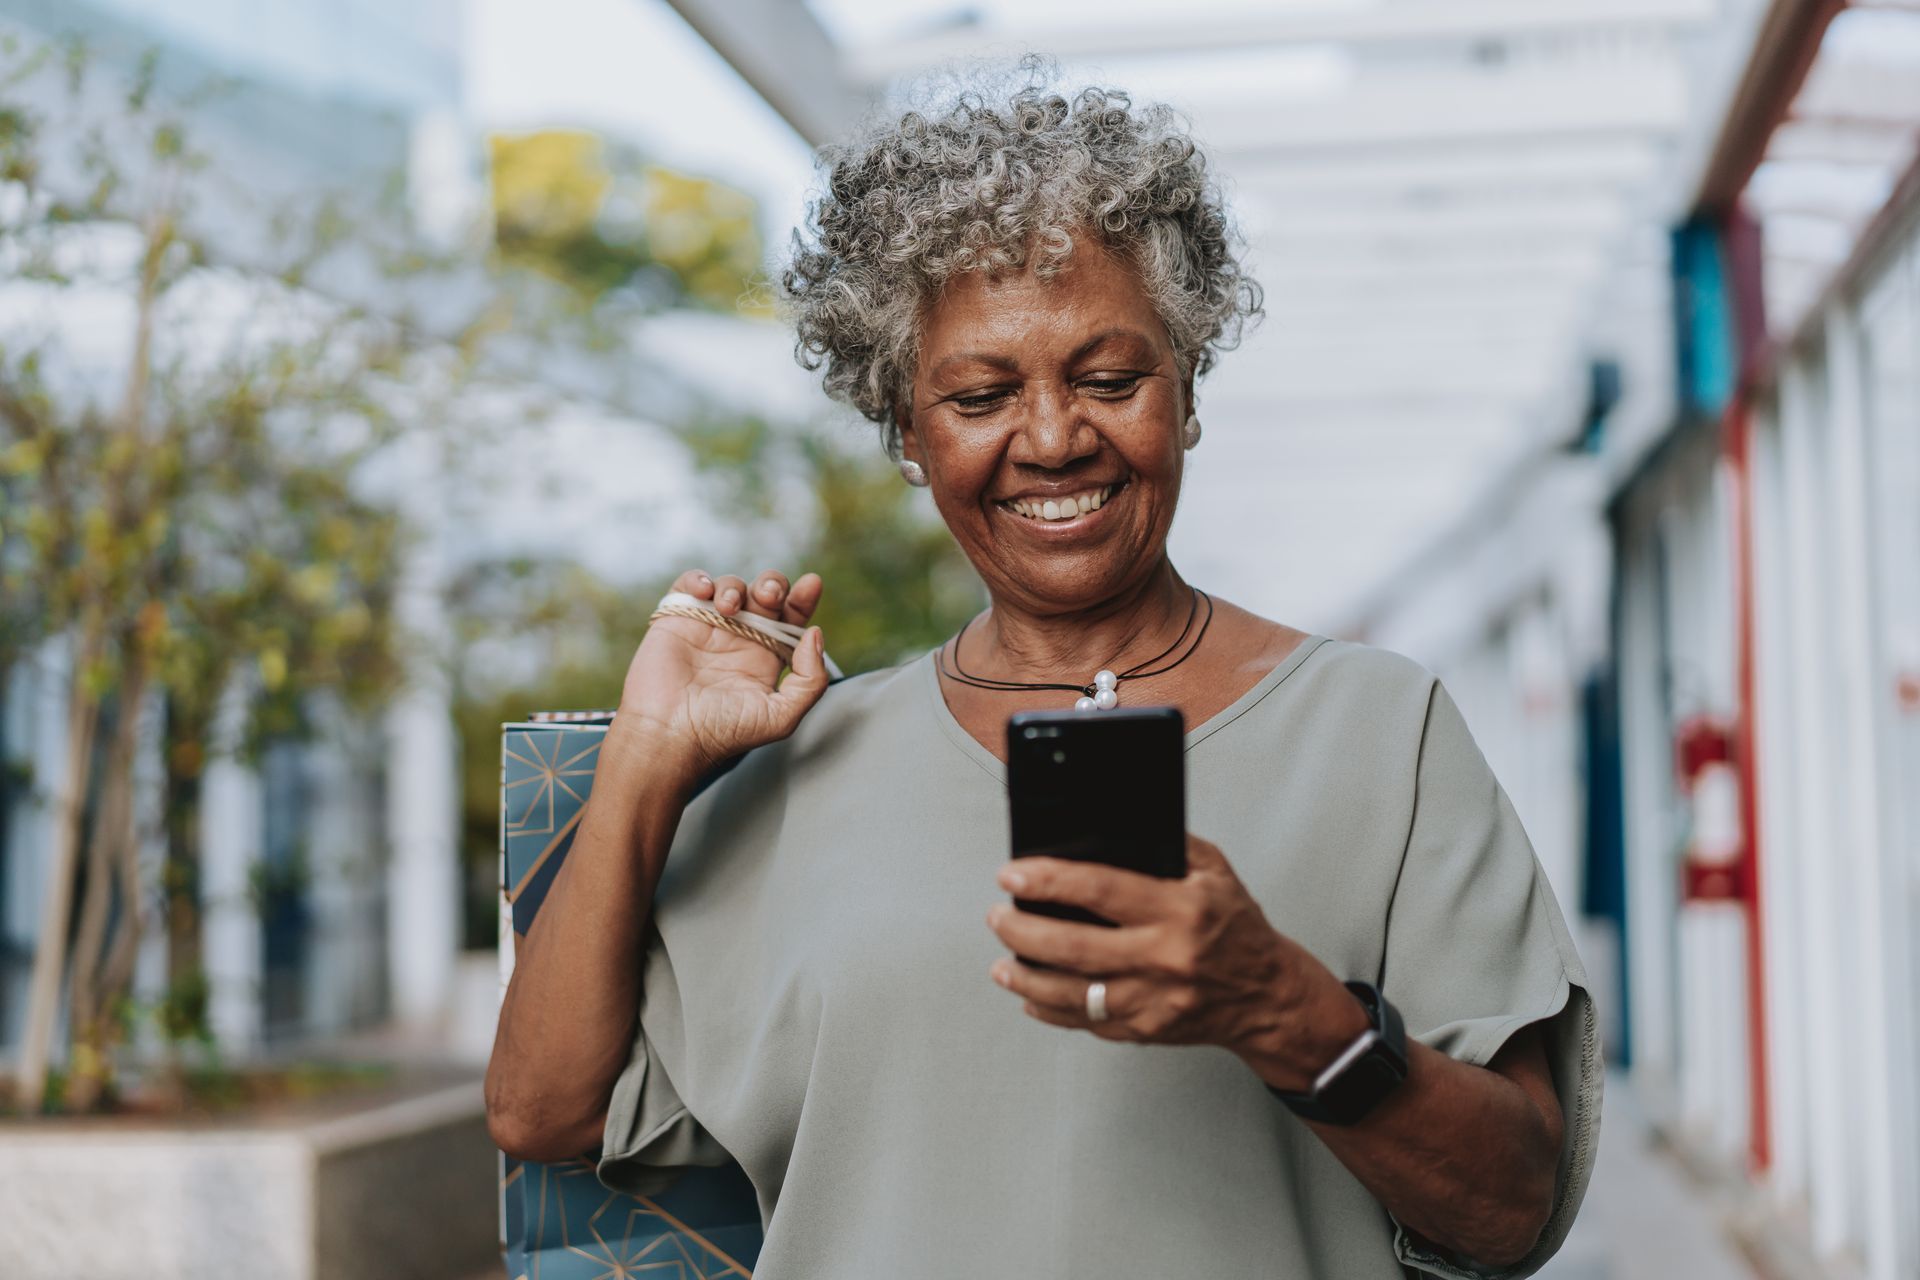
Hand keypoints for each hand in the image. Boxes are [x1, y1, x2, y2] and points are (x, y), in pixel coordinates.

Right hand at [614, 567, 830, 783]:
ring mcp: (709, 626)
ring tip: (730, 607)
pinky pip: (690, 585)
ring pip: (731, 585)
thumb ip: (810, 680)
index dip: (804, 598)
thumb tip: (814, 633)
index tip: (812, 583)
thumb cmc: (723, 732)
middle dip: (773, 584)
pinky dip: (699, 579)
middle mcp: (740, 637)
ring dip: (735, 586)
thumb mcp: (781, 716)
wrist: (669, 734)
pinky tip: (706, 593)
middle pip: (765, 593)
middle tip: (769, 596)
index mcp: (767, 656)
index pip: (792, 618)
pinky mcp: (677, 619)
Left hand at [984, 834, 1368, 1090]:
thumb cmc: (1234, 925)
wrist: (1268, 994)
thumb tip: (1103, 825)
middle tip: (998, 915)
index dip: (1048, 880)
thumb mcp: (1213, 871)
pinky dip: (1051, 1011)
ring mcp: (1154, 1000)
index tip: (1012, 874)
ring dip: (1026, 978)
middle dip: (1022, 929)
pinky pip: (1086, 1023)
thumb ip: (1167, 845)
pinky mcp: (1146, 1030)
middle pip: (1073, 945)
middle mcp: (1165, 957)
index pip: (1100, 888)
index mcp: (1180, 909)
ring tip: (1002, 963)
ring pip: (1071, 993)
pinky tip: (1030, 997)